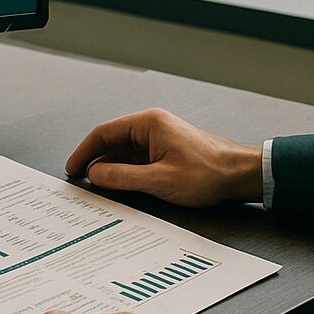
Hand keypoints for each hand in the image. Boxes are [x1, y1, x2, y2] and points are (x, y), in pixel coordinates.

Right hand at [66, 108, 261, 207]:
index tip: (72, 169)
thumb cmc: (208, 173)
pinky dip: (126, 173)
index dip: (84, 152)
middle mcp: (151, 127)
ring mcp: (158, 139)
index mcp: (147, 124)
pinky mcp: (166, 152)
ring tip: (99, 189)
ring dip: (111, 170)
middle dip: (95, 162)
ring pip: (124, 154)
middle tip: (81, 182)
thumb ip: (123, 177)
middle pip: (112, 143)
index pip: (103, 133)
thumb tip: (94, 174)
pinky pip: (137, 161)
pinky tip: (122, 188)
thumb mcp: (160, 180)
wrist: (242, 175)